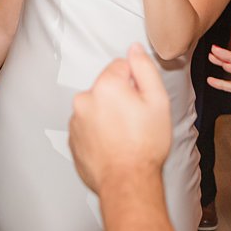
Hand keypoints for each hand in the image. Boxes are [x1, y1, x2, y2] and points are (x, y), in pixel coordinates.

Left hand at [69, 45, 172, 194]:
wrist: (127, 182)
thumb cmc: (145, 144)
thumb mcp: (157, 101)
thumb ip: (144, 68)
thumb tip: (134, 49)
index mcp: (105, 86)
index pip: (120, 66)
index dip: (135, 82)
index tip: (142, 101)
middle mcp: (85, 99)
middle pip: (106, 87)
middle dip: (120, 98)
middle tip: (136, 121)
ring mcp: (76, 120)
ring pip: (96, 107)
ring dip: (108, 115)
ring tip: (125, 136)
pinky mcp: (72, 139)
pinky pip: (88, 126)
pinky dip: (98, 131)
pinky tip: (113, 145)